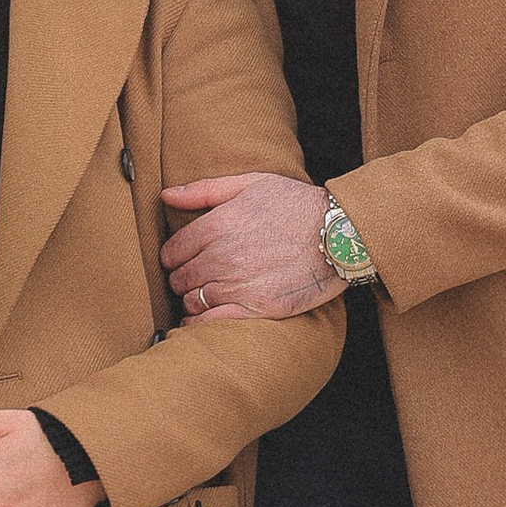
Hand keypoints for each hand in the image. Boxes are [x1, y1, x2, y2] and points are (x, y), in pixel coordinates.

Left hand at [160, 172, 344, 319]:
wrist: (339, 233)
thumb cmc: (297, 204)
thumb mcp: (251, 183)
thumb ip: (204, 190)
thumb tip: (166, 195)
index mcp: (217, 226)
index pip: (172, 251)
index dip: (173, 257)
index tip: (180, 260)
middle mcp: (222, 257)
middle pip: (179, 278)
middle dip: (182, 278)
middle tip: (193, 278)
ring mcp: (239, 285)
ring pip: (192, 300)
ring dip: (192, 299)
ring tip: (203, 295)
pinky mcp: (257, 308)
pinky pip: (212, 322)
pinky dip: (199, 323)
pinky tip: (201, 318)